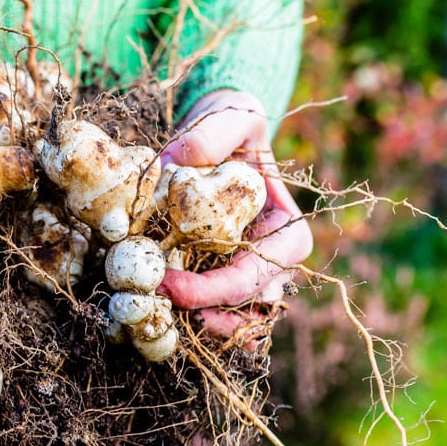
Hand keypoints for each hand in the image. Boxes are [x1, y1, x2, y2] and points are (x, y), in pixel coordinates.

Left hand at [156, 90, 311, 338]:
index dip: (213, 290)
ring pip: (236, 323)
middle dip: (206, 317)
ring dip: (200, 328)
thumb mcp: (230, 117)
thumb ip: (210, 134)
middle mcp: (275, 263)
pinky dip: (192, 321)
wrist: (222, 141)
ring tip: (159, 319)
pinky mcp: (225, 283)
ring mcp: (252, 278)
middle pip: (248, 310)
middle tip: (158, 309)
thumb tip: (175, 162)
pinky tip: (159, 315)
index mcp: (288, 231)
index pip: (256, 276)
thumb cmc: (233, 130)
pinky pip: (216, 316)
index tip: (168, 286)